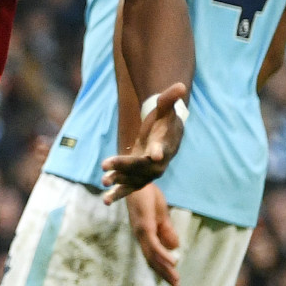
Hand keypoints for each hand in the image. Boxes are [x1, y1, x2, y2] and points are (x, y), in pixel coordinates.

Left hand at [101, 83, 187, 203]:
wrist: (166, 136)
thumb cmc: (164, 120)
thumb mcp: (166, 107)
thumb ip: (170, 98)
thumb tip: (181, 85)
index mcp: (165, 146)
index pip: (161, 149)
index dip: (158, 152)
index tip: (154, 156)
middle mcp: (159, 163)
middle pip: (142, 167)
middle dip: (125, 166)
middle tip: (106, 165)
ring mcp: (149, 173)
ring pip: (134, 180)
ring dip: (119, 183)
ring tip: (104, 182)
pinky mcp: (140, 178)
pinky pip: (129, 188)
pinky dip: (118, 194)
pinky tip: (104, 200)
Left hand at [126, 184, 180, 285]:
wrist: (138, 180)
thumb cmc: (148, 197)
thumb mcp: (161, 216)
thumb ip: (166, 231)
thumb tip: (174, 247)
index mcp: (144, 235)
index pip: (153, 256)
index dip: (163, 269)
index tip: (174, 280)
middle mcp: (140, 236)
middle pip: (152, 260)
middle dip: (165, 274)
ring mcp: (141, 231)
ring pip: (153, 255)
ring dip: (165, 268)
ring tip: (176, 279)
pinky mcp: (144, 225)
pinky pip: (154, 244)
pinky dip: (163, 254)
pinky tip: (174, 262)